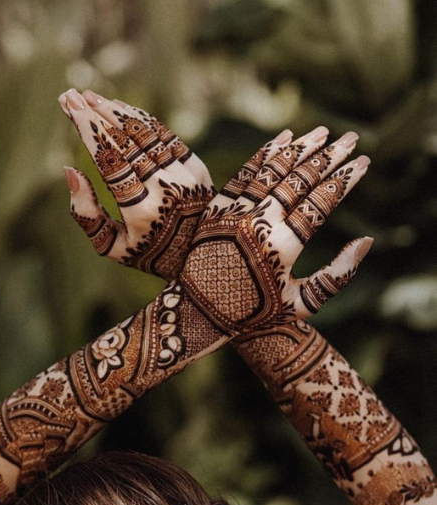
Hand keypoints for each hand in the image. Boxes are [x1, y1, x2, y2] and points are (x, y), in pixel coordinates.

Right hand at [58, 88, 214, 279]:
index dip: (90, 132)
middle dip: (96, 115)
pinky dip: (141, 120)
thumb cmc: (150, 252)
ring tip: (92, 97)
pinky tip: (120, 109)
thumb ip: (87, 215)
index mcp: (142, 211)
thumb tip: (70, 171)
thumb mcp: (113, 247)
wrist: (203, 255)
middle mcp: (165, 189)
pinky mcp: (196, 167)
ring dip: (117, 112)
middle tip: (72, 95)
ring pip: (145, 135)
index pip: (110, 163)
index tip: (71, 108)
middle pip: (125, 144)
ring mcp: (184, 176)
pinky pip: (164, 136)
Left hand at [179, 134, 371, 332]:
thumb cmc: (255, 312)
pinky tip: (283, 139)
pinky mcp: (218, 206)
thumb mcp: (301, 303)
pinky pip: (245, 172)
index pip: (321, 203)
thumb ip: (337, 275)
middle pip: (300, 180)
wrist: (199, 311)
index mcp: (282, 246)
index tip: (363, 163)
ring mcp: (236, 211)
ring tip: (323, 133)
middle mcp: (259, 223)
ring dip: (300, 148)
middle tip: (351, 139)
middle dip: (329, 157)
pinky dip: (265, 154)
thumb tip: (366, 241)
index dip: (344, 181)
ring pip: (273, 170)